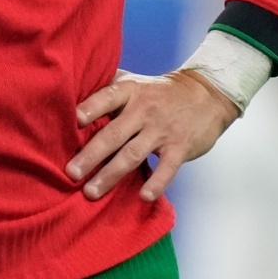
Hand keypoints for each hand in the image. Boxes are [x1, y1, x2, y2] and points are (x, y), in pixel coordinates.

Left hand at [67, 69, 238, 202]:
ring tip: (91, 191)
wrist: (206, 95)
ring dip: (110, 174)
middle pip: (114, 133)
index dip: (90, 108)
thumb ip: (108, 87)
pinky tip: (143, 196)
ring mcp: (163, 130)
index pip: (107, 97)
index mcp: (131, 91)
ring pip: (133, 154)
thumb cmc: (160, 92)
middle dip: (91, 154)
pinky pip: (167, 168)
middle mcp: (144, 110)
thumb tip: (71, 92)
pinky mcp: (180, 147)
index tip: (72, 122)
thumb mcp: (135, 82)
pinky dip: (156, 183)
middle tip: (71, 172)